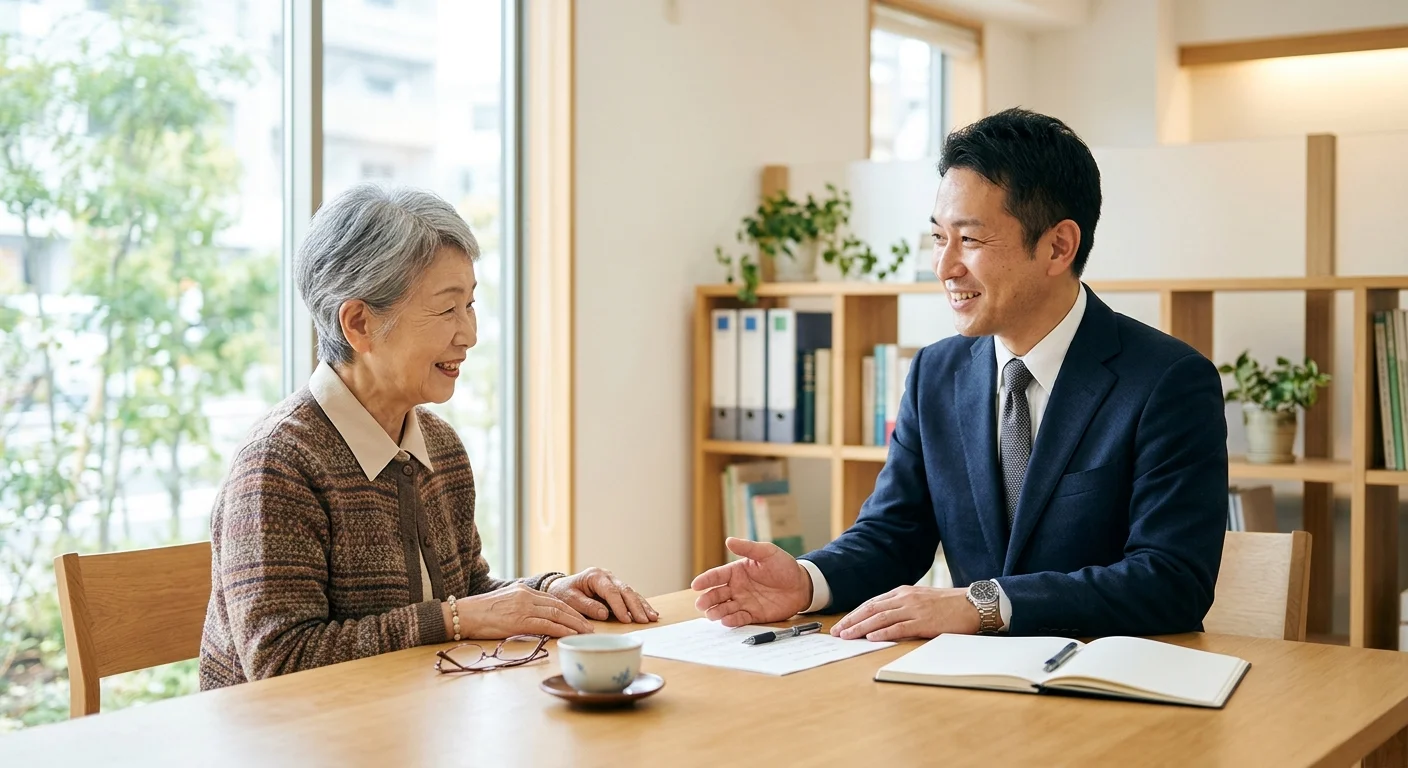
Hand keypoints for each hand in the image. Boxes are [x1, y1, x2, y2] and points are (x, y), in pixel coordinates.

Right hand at [448, 583, 593, 638]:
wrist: (463, 614)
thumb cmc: (480, 613)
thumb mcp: (504, 603)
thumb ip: (521, 606)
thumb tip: (536, 618)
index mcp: (524, 590)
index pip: (553, 599)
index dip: (570, 610)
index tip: (582, 618)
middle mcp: (527, 596)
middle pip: (559, 605)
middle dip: (577, 617)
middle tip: (591, 628)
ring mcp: (523, 607)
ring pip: (556, 614)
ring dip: (574, 624)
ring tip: (586, 633)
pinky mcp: (519, 620)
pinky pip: (545, 625)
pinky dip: (561, 630)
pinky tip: (570, 635)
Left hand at [547, 567, 658, 623]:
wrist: (560, 587)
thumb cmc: (563, 593)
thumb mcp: (569, 599)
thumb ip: (586, 605)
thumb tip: (605, 614)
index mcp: (595, 576)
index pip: (611, 591)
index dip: (620, 606)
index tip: (626, 620)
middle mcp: (607, 576)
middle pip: (625, 590)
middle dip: (636, 606)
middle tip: (645, 620)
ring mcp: (613, 581)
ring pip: (631, 592)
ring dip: (642, 605)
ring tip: (652, 617)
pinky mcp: (616, 588)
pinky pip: (630, 596)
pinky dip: (640, 604)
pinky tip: (650, 612)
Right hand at [691, 537, 812, 626]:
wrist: (802, 585)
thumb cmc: (784, 566)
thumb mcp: (767, 552)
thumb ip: (748, 548)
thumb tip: (728, 540)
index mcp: (737, 571)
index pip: (717, 576)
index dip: (705, 580)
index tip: (696, 585)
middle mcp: (737, 588)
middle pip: (717, 594)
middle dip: (707, 599)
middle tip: (701, 604)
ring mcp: (744, 602)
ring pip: (725, 608)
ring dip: (716, 612)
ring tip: (711, 614)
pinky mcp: (753, 615)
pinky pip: (740, 618)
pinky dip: (732, 620)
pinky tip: (726, 620)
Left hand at [831, 586, 978, 640]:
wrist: (973, 604)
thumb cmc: (948, 604)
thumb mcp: (921, 599)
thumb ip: (903, 606)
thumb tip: (883, 619)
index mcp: (902, 592)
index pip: (872, 603)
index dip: (854, 614)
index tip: (842, 624)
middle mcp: (905, 598)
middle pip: (871, 610)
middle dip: (852, 621)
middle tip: (837, 633)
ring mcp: (914, 609)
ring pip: (881, 619)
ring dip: (861, 628)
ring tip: (848, 637)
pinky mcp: (924, 622)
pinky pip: (899, 628)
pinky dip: (883, 633)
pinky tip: (871, 638)